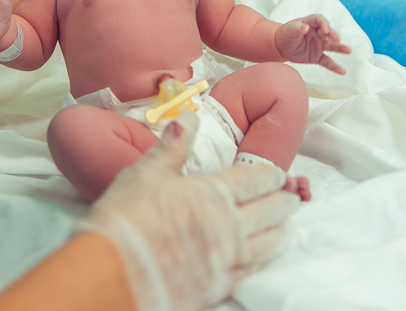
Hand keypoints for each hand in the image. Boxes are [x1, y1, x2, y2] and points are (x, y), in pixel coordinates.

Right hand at [77, 113, 298, 310]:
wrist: (113, 274)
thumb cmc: (125, 219)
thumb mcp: (144, 174)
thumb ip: (171, 148)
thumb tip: (188, 119)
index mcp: (213, 193)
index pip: (255, 179)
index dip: (271, 175)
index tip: (279, 173)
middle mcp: (229, 226)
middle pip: (270, 211)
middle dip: (284, 201)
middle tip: (292, 197)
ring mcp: (226, 260)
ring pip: (268, 243)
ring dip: (281, 231)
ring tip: (288, 226)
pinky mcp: (218, 287)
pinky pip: (251, 271)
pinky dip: (264, 260)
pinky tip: (263, 258)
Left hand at [275, 14, 351, 73]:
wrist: (281, 47)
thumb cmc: (286, 34)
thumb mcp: (288, 30)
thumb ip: (296, 28)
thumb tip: (305, 27)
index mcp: (310, 23)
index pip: (319, 20)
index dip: (324, 24)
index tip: (326, 30)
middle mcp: (317, 34)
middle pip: (328, 33)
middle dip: (333, 35)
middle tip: (337, 39)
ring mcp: (319, 45)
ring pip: (331, 46)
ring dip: (340, 48)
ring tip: (348, 51)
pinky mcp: (317, 57)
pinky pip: (327, 62)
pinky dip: (334, 67)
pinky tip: (342, 71)